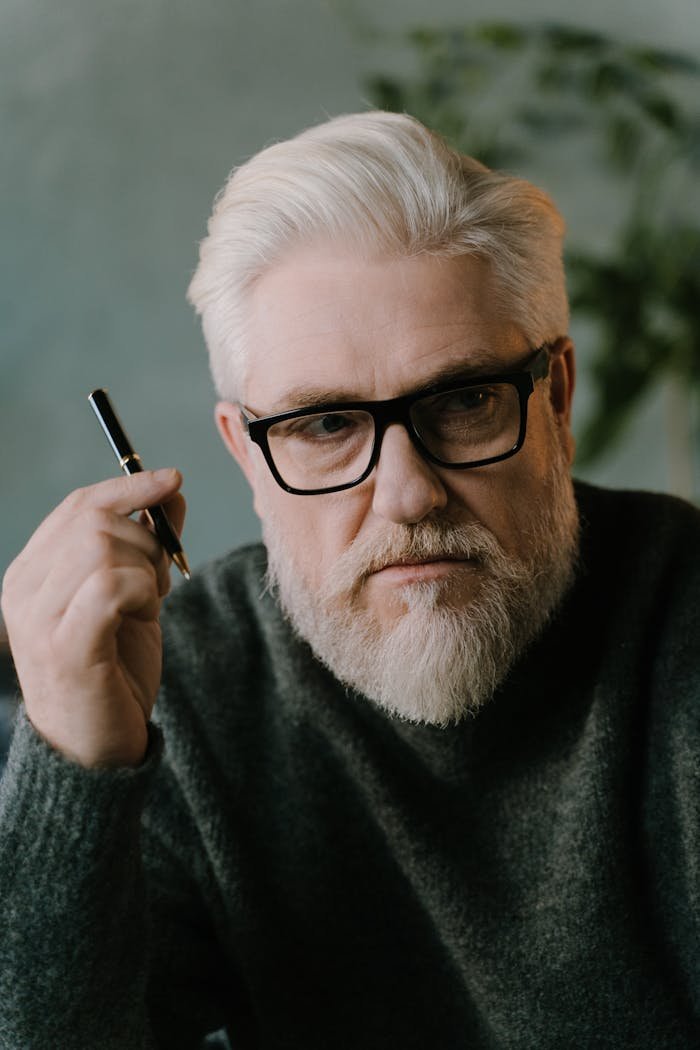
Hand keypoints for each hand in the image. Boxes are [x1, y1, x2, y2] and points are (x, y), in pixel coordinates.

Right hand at [1, 469, 185, 767]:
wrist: (96, 749)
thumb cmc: (113, 670)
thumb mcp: (136, 595)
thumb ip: (148, 544)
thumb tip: (171, 490)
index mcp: (32, 573)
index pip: (77, 507)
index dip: (128, 486)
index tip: (173, 479)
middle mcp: (23, 590)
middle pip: (93, 521)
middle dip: (144, 541)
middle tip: (159, 582)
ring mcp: (38, 619)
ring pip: (102, 547)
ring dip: (146, 570)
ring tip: (148, 606)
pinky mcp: (65, 647)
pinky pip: (111, 586)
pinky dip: (143, 591)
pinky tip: (146, 616)